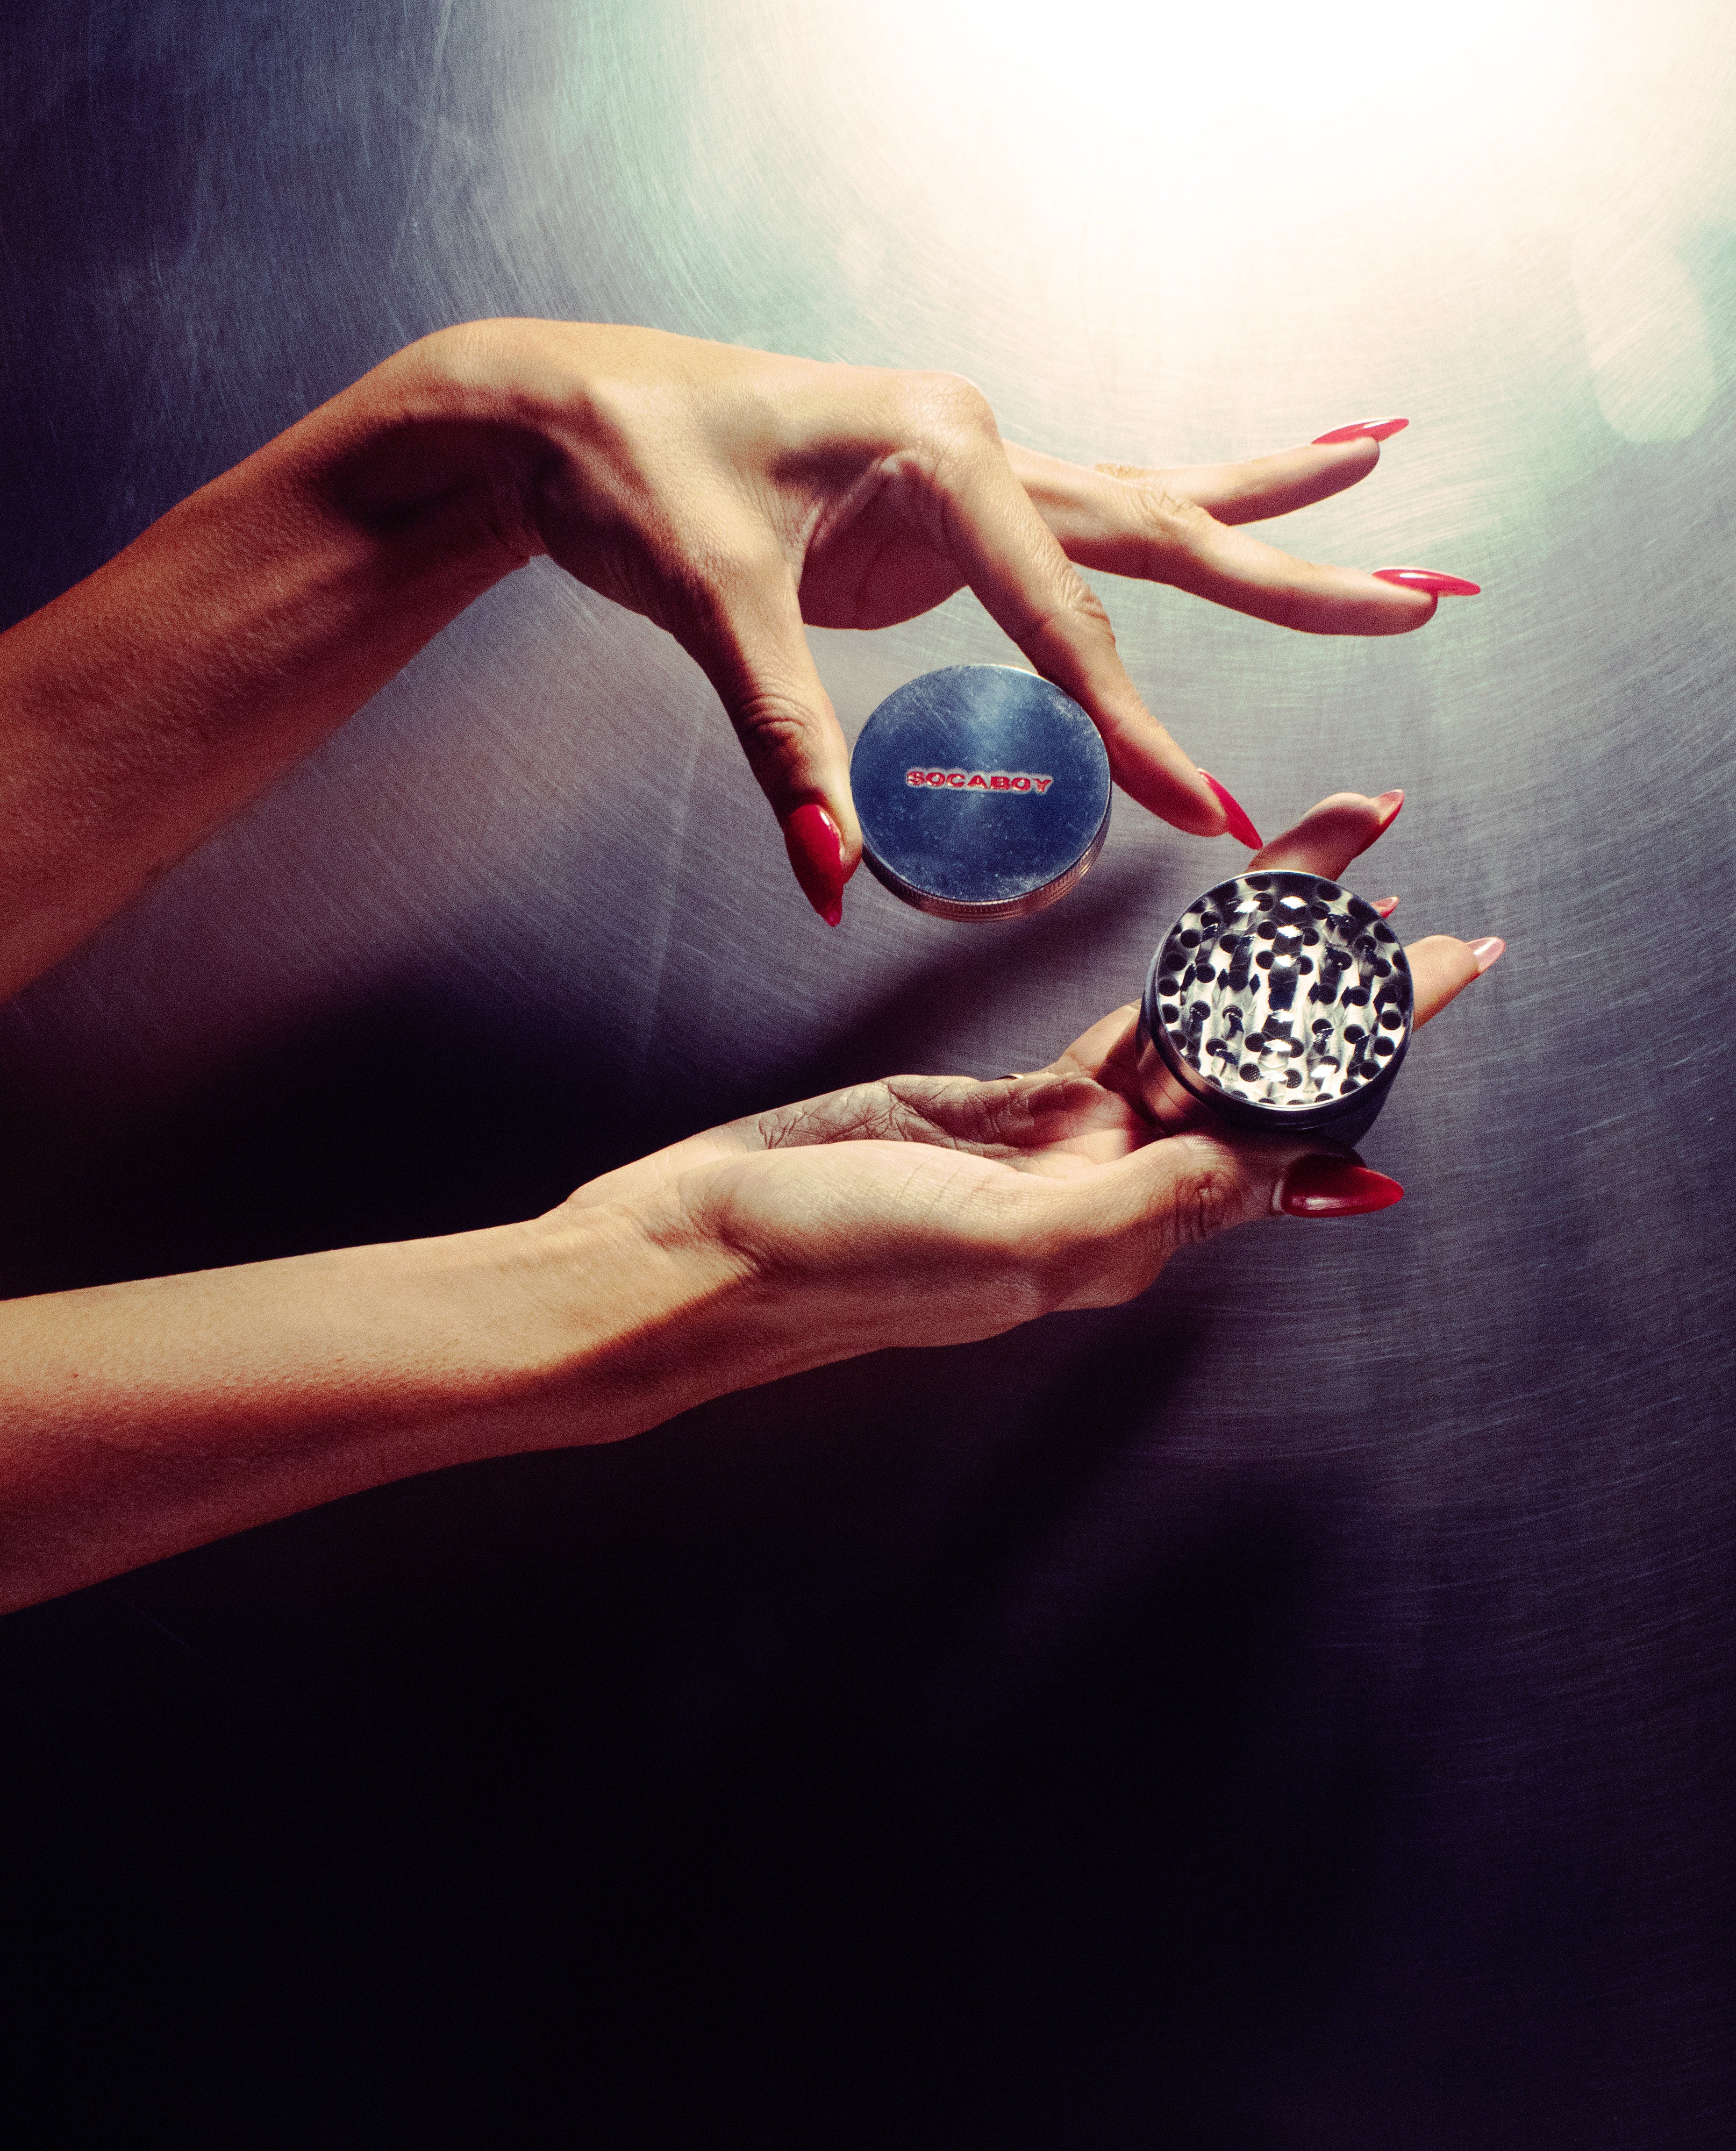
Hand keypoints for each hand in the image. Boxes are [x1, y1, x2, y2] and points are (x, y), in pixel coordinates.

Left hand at [382, 326, 1472, 918]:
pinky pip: (1072, 530)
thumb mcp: (710, 606)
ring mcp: (962, 467)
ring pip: (1136, 504)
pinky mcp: (938, 506)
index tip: (1209, 809)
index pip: (1065, 619)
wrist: (556, 410)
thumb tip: (835, 874)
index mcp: (937, 450)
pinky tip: (1218, 516)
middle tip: (1420, 595)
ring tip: (1371, 477)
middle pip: (1157, 526)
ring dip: (1253, 515)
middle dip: (1289, 572)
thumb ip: (787, 740)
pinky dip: (1157, 525)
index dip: (1137, 727)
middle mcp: (972, 443)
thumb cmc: (624, 475)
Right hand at [563, 791, 1501, 1408]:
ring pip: (1192, 1037)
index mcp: (1125, 1233)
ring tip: (1333, 884)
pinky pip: (1118, 1034)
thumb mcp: (999, 1249)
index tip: (1446, 956)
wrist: (704, 1252)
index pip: (1287, 1121)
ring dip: (1264, 964)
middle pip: (1258, 1069)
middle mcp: (1114, 1191)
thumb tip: (1288, 1171)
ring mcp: (1060, 1147)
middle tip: (1419, 898)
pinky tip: (1216, 947)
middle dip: (1342, 982)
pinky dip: (1173, 985)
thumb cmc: (829, 1266)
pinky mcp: (1003, 1108)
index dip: (1376, 1036)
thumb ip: (1142, 1207)